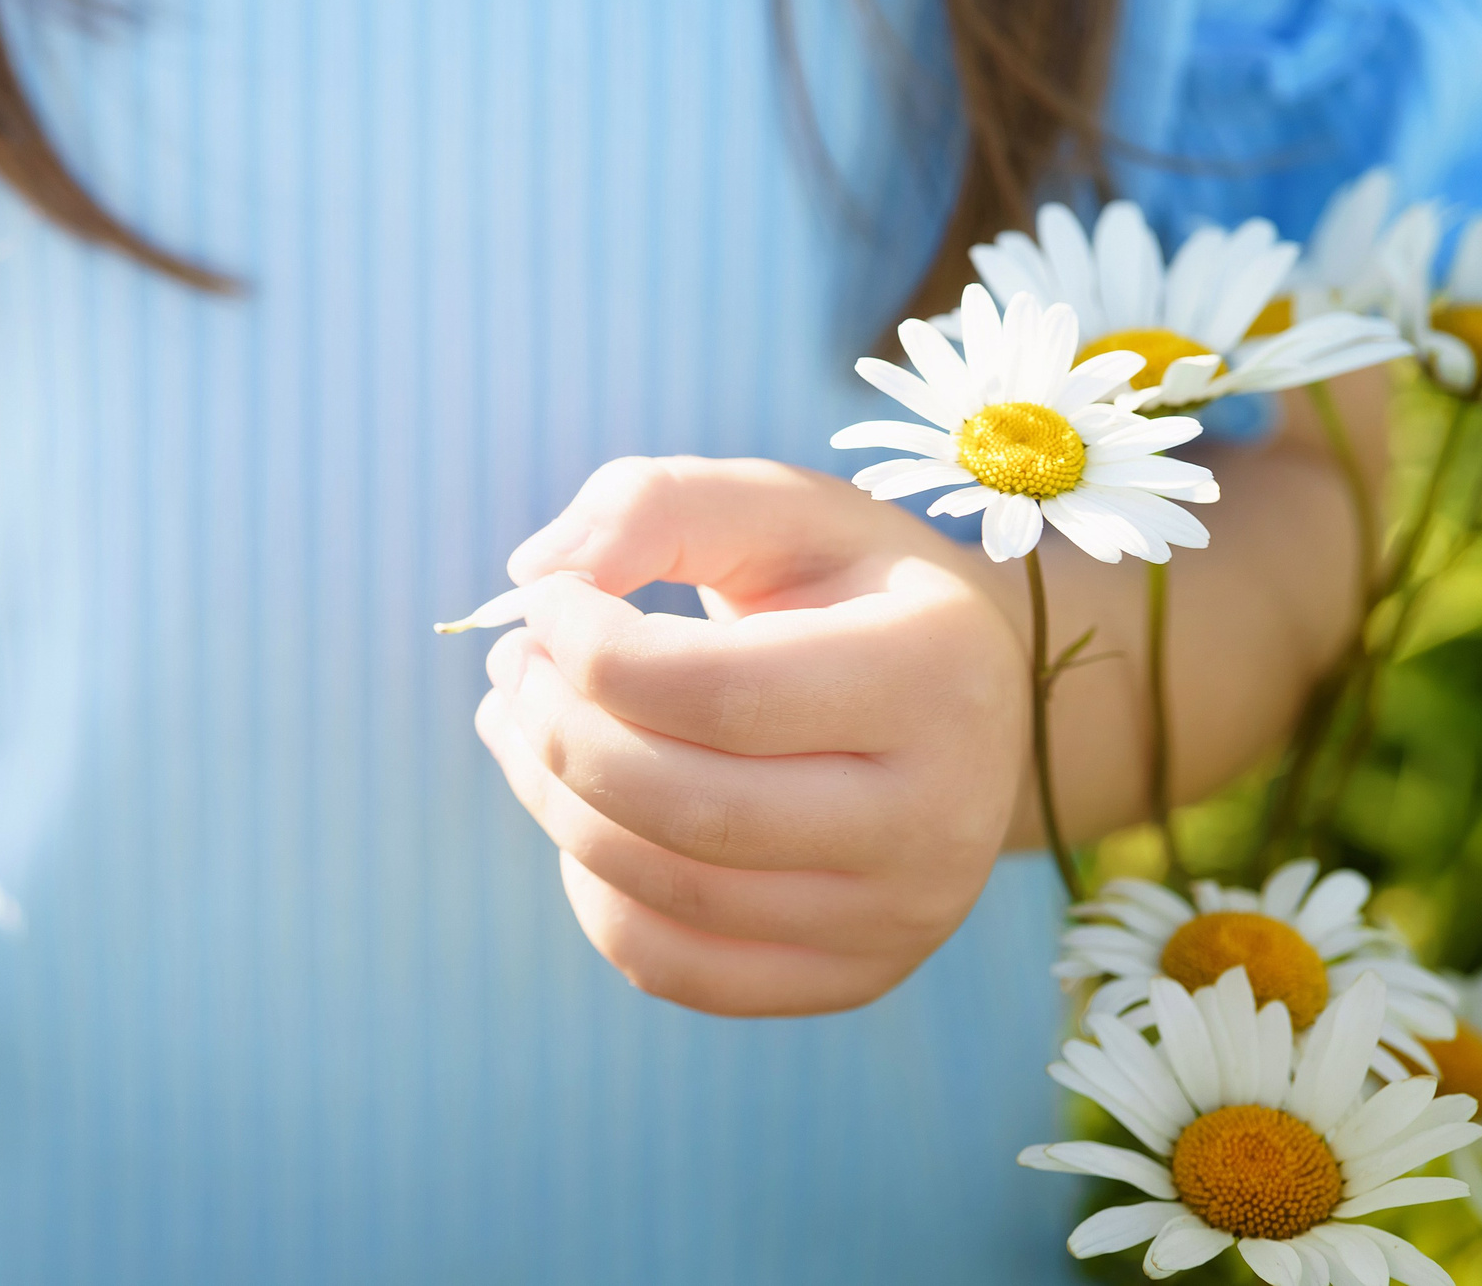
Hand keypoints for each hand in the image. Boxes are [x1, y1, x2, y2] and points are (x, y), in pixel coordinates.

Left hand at [476, 455, 1026, 1016]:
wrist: (967, 701)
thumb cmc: (847, 587)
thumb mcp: (778, 505)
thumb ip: (656, 504)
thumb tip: (535, 572)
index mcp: (932, 672)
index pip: (718, 691)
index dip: (591, 648)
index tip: (542, 600)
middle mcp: (938, 815)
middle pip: (685, 807)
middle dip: (557, 731)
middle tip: (514, 666)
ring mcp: (900, 915)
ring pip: (666, 890)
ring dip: (551, 799)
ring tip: (519, 719)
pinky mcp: (854, 978)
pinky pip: (672, 967)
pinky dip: (592, 890)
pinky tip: (581, 809)